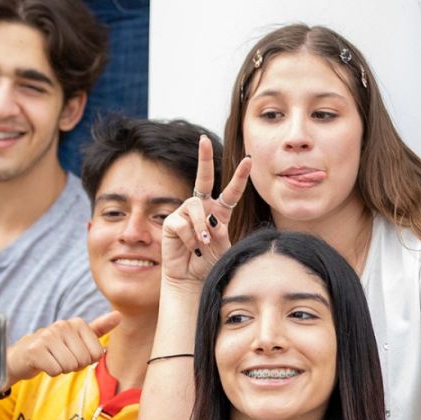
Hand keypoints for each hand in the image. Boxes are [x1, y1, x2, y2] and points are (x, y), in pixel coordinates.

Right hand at [7, 313, 121, 383]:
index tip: (74, 354)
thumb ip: (99, 328)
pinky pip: (56, 370)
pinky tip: (44, 363)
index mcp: (77, 323)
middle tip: (61, 358)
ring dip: (62, 369)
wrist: (22, 356)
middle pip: (83, 360)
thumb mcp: (77, 337)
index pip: (96, 353)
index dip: (87, 360)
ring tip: (53, 359)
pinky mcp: (35, 349)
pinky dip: (51, 372)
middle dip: (74, 366)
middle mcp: (63, 325)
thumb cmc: (54, 348)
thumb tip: (120, 315)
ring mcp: (47, 335)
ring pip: (70, 366)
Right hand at [161, 136, 250, 285]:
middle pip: (203, 178)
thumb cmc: (210, 262)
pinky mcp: (172, 222)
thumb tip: (211, 220)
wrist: (192, 279)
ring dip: (201, 227)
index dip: (240, 176)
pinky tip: (191, 248)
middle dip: (204, 158)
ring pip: (196, 207)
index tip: (249, 159)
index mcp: (219, 211)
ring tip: (203, 244)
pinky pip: (182, 223)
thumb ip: (220, 232)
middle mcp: (202, 208)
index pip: (231, 191)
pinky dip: (190, 238)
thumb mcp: (223, 247)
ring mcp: (185, 213)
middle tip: (203, 140)